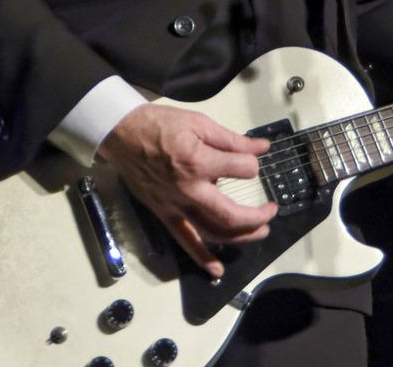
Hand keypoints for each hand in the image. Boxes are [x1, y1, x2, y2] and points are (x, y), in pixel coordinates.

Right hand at [98, 103, 277, 278]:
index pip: (242, 170)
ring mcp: (176, 205)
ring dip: (240, 237)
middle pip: (232, 215)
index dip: (252, 164)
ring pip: (213, 232)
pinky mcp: (165, 214)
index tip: (251, 160)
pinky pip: (185, 241)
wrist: (122, 133)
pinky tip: (216, 269)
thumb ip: (232, 140)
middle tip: (271, 210)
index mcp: (199, 162)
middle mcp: (189, 189)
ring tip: (259, 232)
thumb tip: (262, 148)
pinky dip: (201, 258)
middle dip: (258, 216)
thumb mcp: (199, 123)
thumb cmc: (159, 124)